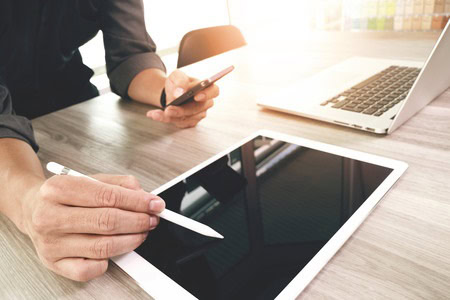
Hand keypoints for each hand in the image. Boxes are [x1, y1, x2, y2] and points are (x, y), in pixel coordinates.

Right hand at [21, 174, 164, 281]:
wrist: (32, 208)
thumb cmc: (64, 196)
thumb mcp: (89, 179)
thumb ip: (118, 184)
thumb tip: (144, 196)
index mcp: (58, 188)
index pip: (107, 196)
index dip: (137, 202)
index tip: (155, 204)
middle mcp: (49, 216)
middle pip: (106, 222)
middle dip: (137, 221)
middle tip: (151, 219)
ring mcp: (50, 242)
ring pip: (102, 247)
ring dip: (131, 240)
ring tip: (141, 232)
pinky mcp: (53, 263)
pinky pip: (88, 270)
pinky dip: (107, 262)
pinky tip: (114, 250)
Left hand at [146, 70, 219, 127]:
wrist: (171, 93)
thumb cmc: (178, 83)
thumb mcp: (176, 76)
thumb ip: (180, 81)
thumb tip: (180, 92)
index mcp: (206, 88)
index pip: (214, 91)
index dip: (207, 94)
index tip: (196, 96)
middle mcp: (205, 103)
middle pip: (198, 109)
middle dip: (182, 110)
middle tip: (169, 109)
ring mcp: (198, 114)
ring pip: (187, 118)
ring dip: (170, 117)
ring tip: (155, 113)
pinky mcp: (190, 122)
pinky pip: (178, 123)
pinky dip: (165, 119)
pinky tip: (155, 115)